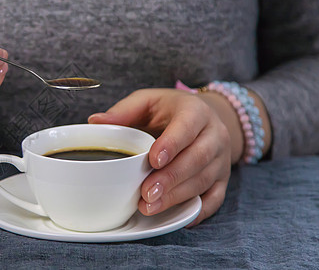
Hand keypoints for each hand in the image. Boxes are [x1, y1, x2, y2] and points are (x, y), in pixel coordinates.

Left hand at [89, 89, 245, 226]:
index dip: (171, 144)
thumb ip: (124, 111)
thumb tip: (96, 121)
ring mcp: (221, 159)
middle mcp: (214, 135)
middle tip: (146, 192)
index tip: (153, 160)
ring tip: (150, 206)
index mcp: (195, 111)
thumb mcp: (147, 101)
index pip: (187, 127)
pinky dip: (198, 211)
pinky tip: (176, 216)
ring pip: (204, 180)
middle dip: (171, 178)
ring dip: (177, 196)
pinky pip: (215, 198)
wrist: (204, 118)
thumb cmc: (170, 111)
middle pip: (197, 158)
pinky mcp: (223, 179)